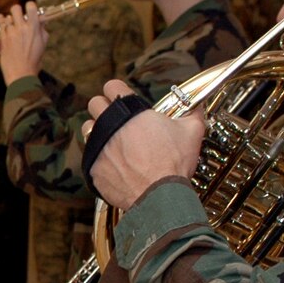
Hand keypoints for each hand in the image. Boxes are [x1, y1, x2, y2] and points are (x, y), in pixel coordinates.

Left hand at [0, 3, 47, 83]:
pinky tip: (9, 37)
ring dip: (11, 22)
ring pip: (7, 19)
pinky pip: (2, 28)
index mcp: (34, 28)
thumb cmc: (34, 60)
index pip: (30, 6)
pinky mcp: (2, 39)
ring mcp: (11, 33)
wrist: (21, 74)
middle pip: (15, 8)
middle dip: (17, 11)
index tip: (29, 11)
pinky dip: (5, 30)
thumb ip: (42, 29)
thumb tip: (42, 20)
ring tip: (14, 31)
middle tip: (19, 18)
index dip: (29, 6)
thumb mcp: (43, 43)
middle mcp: (22, 28)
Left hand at [84, 79, 204, 211]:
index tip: (121, 96)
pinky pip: (90, 156)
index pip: (112, 86)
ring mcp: (98, 148)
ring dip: (97, 130)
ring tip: (112, 139)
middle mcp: (109, 127)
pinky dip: (100, 158)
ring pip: (88, 129)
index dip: (117, 90)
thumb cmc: (173, 164)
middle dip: (104, 107)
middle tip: (115, 117)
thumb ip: (192, 113)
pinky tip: (115, 162)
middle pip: (95, 104)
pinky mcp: (93, 168)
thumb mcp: (192, 131)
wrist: (159, 196)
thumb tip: (196, 106)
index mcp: (131, 113)